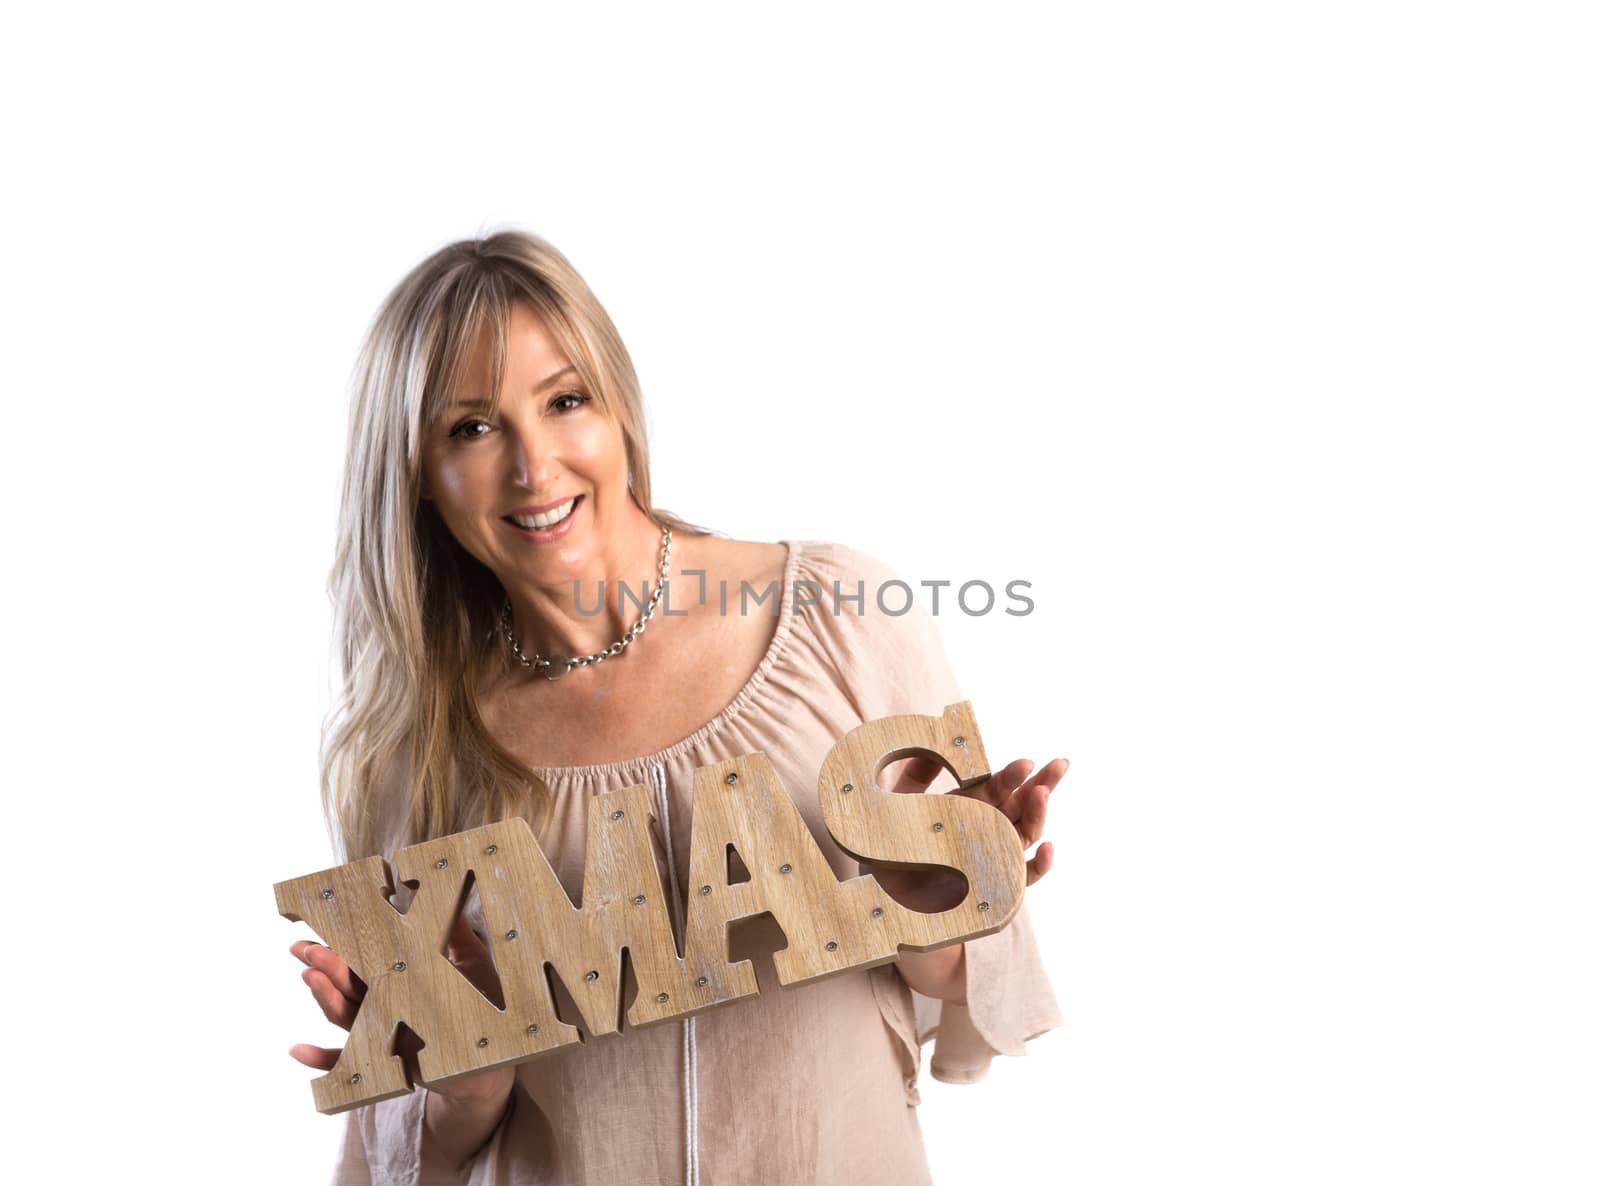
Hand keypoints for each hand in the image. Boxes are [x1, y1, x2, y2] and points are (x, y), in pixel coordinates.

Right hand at [288, 913, 515, 1108]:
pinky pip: (350, 1064)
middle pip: (348, 985)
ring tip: (311, 977)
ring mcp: (386, 1033)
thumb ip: (455, 930)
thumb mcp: (471, 959)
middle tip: (304, 949)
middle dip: (324, 966)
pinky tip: (297, 1050)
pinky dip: (321, 1060)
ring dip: (325, 998)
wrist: (496, 1051)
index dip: (338, 948)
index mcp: (400, 978)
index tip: (314, 933)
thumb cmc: (484, 1000)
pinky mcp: (390, 1062)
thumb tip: (447, 890)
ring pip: (348, 1015)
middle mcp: (386, 1004)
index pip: (364, 960)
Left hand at [867, 755, 1067, 911]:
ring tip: (1043, 794)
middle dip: (1043, 784)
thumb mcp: (900, 802)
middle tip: (1059, 765)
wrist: (887, 899)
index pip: (997, 787)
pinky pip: (1022, 878)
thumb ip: (917, 772)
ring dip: (1039, 815)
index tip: (1025, 762)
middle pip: (1023, 805)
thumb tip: (938, 740)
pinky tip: (1048, 849)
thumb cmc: (893, 849)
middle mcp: (987, 830)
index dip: (1012, 775)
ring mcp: (994, 858)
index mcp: (970, 807)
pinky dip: (1039, 865)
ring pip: (1025, 835)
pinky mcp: (994, 888)